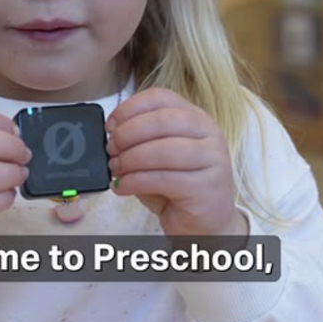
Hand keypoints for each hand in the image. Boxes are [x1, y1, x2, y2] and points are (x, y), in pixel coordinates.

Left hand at [106, 88, 246, 236]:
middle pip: (162, 120)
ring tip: (115, 169)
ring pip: (163, 150)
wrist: (205, 222)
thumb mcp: (157, 156)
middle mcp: (208, 133)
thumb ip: (140, 140)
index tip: (110, 125)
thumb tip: (111, 135)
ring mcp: (212, 159)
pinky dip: (135, 181)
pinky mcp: (207, 187)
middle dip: (128, 134)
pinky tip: (122, 187)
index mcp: (195, 117)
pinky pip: (163, 179)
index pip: (161, 98)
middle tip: (110, 149)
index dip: (130, 108)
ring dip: (130, 159)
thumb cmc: (177, 187)